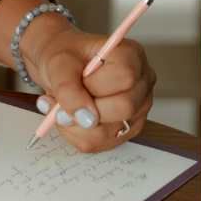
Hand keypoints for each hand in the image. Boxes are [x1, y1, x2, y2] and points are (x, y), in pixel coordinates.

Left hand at [26, 28, 155, 152]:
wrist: (62, 68)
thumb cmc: (66, 59)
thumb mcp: (59, 63)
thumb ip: (68, 87)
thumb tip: (83, 117)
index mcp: (132, 56)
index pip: (125, 77)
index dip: (95, 85)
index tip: (77, 81)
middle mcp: (141, 84)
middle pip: (124, 107)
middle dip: (86, 109)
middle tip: (63, 101)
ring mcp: (137, 110)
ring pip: (110, 132)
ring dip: (76, 125)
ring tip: (63, 108)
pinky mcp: (126, 130)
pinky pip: (101, 144)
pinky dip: (77, 134)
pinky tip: (72, 117)